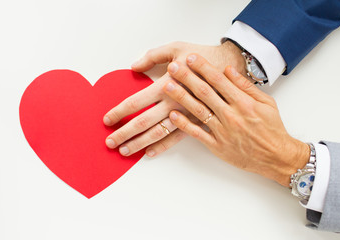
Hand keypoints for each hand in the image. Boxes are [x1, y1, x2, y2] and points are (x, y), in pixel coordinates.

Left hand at [103, 41, 245, 156]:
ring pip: (157, 133)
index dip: (119, 112)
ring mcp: (185, 115)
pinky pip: (177, 138)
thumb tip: (134, 66)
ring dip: (139, 143)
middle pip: (143, 122)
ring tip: (125, 151)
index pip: (136, 102)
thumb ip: (153, 56)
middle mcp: (173, 103)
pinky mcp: (197, 122)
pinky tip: (150, 153)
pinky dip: (162, 146)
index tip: (107, 120)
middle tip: (110, 142)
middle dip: (124, 133)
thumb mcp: (177, 48)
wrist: (232, 67)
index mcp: (166, 85)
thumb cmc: (204, 56)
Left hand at [163, 53, 309, 186]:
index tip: (191, 57)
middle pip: (205, 93)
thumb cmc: (272, 128)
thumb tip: (228, 70)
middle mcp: (231, 115)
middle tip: (173, 66)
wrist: (277, 157)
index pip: (219, 80)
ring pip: (198, 111)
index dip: (203, 67)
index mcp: (243, 103)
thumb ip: (246, 86)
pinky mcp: (217, 146)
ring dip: (181, 97)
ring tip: (168, 85)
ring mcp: (223, 131)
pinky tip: (173, 115)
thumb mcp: (266, 102)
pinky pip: (198, 134)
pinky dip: (184, 125)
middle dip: (187, 77)